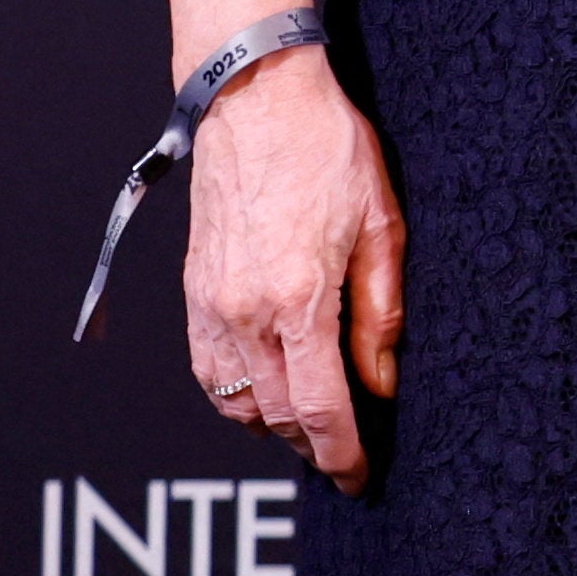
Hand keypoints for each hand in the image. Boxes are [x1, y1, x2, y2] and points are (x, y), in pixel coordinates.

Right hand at [179, 45, 403, 494]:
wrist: (255, 98)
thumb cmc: (328, 151)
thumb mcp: (383, 225)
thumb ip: (381, 312)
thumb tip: (384, 382)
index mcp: (298, 299)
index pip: (319, 408)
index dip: (342, 454)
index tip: (360, 478)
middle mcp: (244, 312)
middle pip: (276, 415)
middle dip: (312, 447)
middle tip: (346, 458)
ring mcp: (209, 304)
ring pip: (235, 401)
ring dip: (273, 425)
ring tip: (313, 430)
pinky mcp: (192, 291)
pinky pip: (209, 370)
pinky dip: (237, 395)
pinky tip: (268, 391)